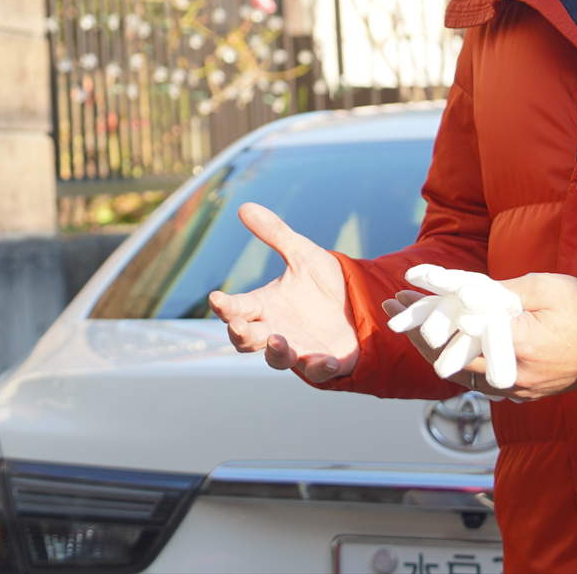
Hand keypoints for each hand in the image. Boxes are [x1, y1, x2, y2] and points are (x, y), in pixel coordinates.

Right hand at [206, 203, 357, 385]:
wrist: (360, 304)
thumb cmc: (323, 282)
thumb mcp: (302, 253)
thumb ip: (275, 233)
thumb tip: (244, 206)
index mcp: (264, 305)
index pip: (236, 308)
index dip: (224, 306)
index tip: (216, 298)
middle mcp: (275, 329)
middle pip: (247, 339)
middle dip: (240, 334)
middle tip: (238, 326)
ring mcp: (298, 347)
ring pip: (276, 358)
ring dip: (275, 352)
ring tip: (277, 340)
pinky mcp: (324, 361)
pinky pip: (317, 371)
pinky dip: (319, 367)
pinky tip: (326, 360)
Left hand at [382, 271, 576, 402]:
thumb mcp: (539, 287)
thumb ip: (495, 292)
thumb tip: (456, 292)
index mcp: (516, 347)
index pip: (454, 334)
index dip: (421, 315)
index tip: (399, 297)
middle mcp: (512, 376)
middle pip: (448, 359)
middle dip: (416, 332)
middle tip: (393, 309)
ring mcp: (517, 389)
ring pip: (460, 374)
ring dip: (431, 349)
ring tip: (409, 323)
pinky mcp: (522, 393)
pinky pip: (478, 381)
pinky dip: (456, 362)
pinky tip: (442, 342)